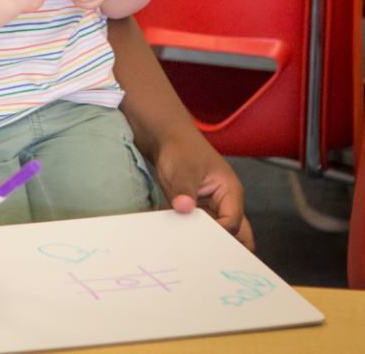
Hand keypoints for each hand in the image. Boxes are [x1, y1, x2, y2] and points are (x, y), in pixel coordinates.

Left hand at [153, 129, 254, 250]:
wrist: (166, 139)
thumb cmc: (180, 149)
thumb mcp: (183, 169)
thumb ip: (184, 189)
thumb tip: (184, 208)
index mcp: (230, 192)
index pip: (232, 223)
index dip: (218, 234)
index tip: (199, 243)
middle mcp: (225, 204)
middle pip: (236, 235)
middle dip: (224, 249)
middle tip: (206, 263)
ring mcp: (211, 209)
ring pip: (216, 234)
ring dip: (205, 244)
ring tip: (190, 256)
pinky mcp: (197, 211)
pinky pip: (198, 229)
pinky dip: (191, 236)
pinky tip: (178, 245)